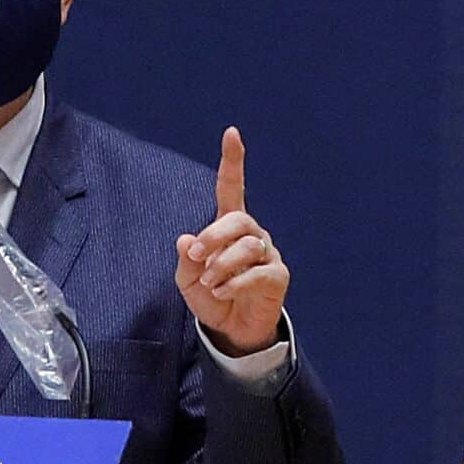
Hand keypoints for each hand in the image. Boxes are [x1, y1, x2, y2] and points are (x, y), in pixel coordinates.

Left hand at [176, 127, 288, 355]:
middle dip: (214, 236)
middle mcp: (252, 234)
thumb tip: (187, 239)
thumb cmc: (210, 296)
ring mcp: (268, 254)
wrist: (231, 330)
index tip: (232, 133)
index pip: (232, 188)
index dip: (233, 161)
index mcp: (229, 227)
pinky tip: (221, 292)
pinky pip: (258, 273)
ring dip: (222, 266)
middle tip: (197, 256)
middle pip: (237, 220)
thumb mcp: (187, 280)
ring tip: (210, 284)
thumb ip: (186, 260)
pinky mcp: (278, 276)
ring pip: (247, 247)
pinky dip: (235, 283)